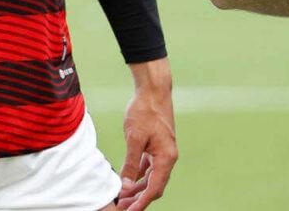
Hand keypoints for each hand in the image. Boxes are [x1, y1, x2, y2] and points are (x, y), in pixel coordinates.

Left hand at [116, 60, 176, 210]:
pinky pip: (148, 167)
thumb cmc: (144, 111)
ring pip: (151, 177)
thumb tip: (126, 185)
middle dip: (138, 198)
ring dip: (137, 188)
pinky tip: (127, 180)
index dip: (141, 202)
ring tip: (122, 197)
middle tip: (121, 207)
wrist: (153, 90)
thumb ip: (131, 162)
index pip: (154, 188)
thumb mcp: (134, 138)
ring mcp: (162, 152)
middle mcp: (167, 157)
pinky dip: (138, 175)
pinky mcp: (156, 146)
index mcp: (166, 158)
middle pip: (154, 186)